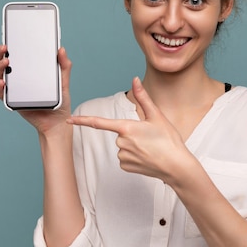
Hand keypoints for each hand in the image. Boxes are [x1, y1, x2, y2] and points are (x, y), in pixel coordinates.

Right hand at [0, 45, 73, 134]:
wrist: (57, 122)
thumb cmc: (59, 101)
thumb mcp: (63, 81)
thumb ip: (64, 66)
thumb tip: (61, 49)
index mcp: (29, 70)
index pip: (17, 54)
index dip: (11, 45)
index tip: (11, 37)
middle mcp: (19, 78)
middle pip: (4, 62)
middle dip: (0, 53)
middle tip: (5, 48)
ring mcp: (14, 89)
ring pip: (0, 75)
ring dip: (0, 68)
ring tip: (6, 63)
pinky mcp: (12, 101)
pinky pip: (1, 94)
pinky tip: (3, 83)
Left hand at [68, 77, 189, 181]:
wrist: (176, 166)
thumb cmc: (169, 140)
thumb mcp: (156, 116)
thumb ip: (143, 97)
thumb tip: (135, 80)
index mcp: (126, 128)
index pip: (99, 123)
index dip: (82, 121)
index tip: (70, 120)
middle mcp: (121, 142)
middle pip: (120, 133)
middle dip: (131, 133)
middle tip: (150, 137)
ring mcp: (122, 156)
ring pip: (123, 146)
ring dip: (134, 146)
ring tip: (150, 148)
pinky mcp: (125, 166)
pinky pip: (125, 158)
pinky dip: (134, 157)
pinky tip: (146, 157)